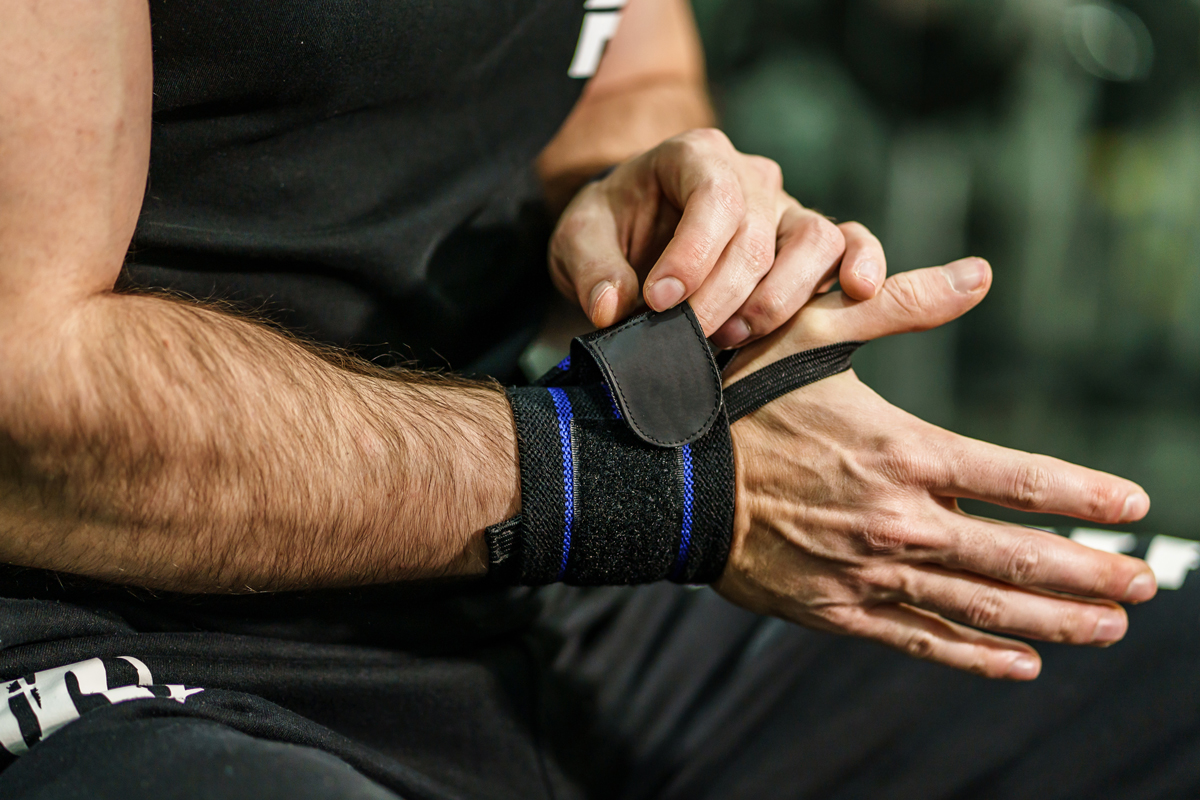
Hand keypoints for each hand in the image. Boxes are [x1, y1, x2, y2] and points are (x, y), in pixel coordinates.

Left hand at [549, 128, 884, 347]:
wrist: (633, 237)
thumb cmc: (610, 230)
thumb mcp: (578, 239)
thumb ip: (591, 268)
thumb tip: (612, 309)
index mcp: (694, 155)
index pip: (712, 196)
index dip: (692, 255)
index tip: (659, 302)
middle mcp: (749, 175)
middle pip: (757, 235)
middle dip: (721, 298)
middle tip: (686, 339)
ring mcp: (785, 207)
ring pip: (813, 241)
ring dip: (776, 300)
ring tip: (733, 336)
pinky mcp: (808, 243)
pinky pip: (851, 243)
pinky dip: (862, 263)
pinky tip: (858, 291)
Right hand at [719, 257, 1156, 679]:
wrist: (665, 476)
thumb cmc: (738, 399)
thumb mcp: (814, 331)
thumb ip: (901, 304)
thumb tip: (980, 274)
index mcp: (903, 451)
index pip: (1020, 478)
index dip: (1085, 496)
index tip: (1134, 506)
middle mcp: (899, 520)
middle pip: (1017, 556)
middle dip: (1089, 572)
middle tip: (1142, 584)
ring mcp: (868, 572)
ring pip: (979, 605)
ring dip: (1053, 619)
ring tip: (1109, 626)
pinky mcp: (836, 609)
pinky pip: (918, 639)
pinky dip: (973, 655)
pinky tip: (1021, 662)